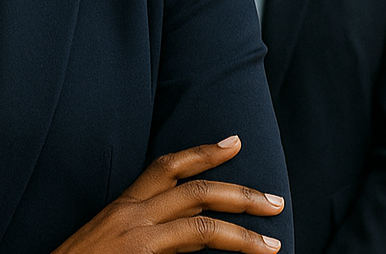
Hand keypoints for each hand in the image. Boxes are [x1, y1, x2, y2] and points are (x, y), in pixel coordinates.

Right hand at [51, 136, 283, 253]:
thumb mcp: (110, 239)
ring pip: (201, 225)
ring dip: (243, 234)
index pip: (167, 167)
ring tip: (272, 244)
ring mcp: (137, 239)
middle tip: (274, 200)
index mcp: (123, 207)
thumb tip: (189, 236)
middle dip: (240, 193)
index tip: (235, 143)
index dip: (204, 152)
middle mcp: (130, 216)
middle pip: (195, 191)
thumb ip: (146, 230)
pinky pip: (190, 252)